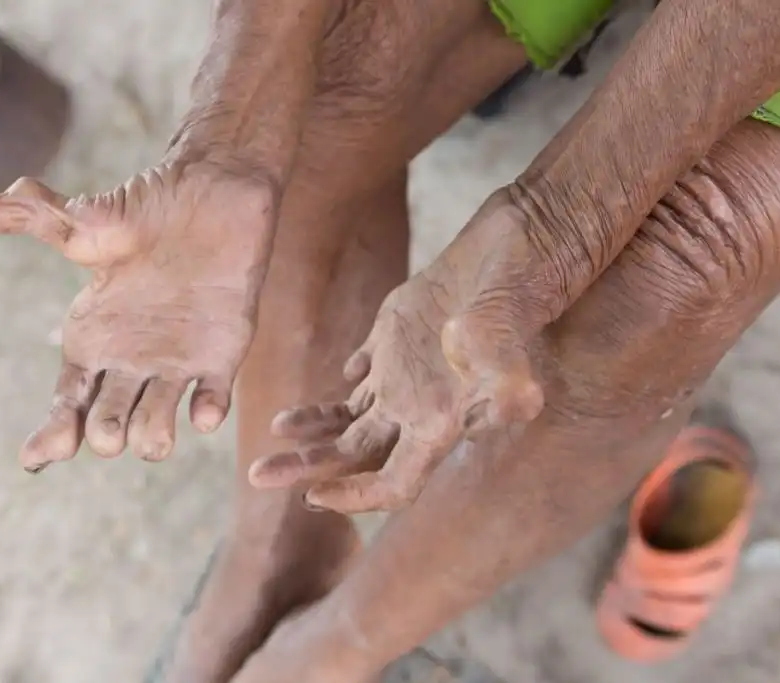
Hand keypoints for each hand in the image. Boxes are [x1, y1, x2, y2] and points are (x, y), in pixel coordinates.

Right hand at [0, 159, 276, 470]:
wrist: (214, 192)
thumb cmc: (150, 207)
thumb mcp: (90, 220)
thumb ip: (39, 220)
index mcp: (93, 338)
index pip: (67, 399)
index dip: (53, 430)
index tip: (37, 459)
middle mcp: (129, 360)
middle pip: (107, 422)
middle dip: (104, 434)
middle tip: (108, 434)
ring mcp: (174, 362)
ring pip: (156, 424)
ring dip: (152, 437)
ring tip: (153, 438)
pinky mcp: (220, 356)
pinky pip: (212, 399)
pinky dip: (207, 412)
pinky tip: (202, 411)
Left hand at [248, 192, 547, 512]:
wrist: (509, 256)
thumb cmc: (507, 298)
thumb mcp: (505, 338)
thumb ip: (507, 376)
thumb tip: (524, 402)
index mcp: (437, 423)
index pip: (394, 484)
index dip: (355, 496)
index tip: (312, 497)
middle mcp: (419, 411)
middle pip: (354, 457)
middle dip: (306, 468)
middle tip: (255, 476)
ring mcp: (406, 379)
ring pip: (351, 423)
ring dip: (312, 434)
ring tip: (273, 430)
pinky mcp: (396, 345)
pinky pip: (359, 383)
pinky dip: (332, 397)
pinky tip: (301, 407)